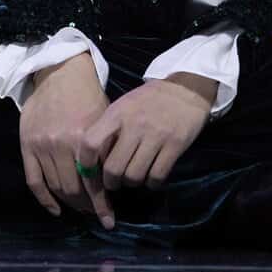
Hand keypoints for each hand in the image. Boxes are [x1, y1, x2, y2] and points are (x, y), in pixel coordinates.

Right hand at [19, 50, 113, 224]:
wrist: (59, 71)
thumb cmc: (87, 94)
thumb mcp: (104, 118)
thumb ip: (106, 148)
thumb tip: (113, 180)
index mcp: (85, 138)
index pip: (94, 182)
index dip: (101, 205)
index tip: (109, 221)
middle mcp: (62, 144)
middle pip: (73, 189)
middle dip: (86, 206)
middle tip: (94, 213)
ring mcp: (43, 146)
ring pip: (55, 187)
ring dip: (69, 203)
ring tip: (80, 209)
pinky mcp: (27, 145)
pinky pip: (34, 181)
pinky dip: (44, 200)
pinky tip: (55, 210)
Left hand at [74, 75, 213, 216]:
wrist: (185, 89)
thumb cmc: (149, 100)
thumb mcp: (124, 106)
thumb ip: (108, 128)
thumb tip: (91, 160)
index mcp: (117, 113)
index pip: (90, 143)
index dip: (86, 163)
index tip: (90, 171)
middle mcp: (135, 124)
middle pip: (114, 168)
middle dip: (112, 181)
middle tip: (115, 181)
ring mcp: (156, 135)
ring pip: (135, 176)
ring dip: (132, 182)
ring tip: (134, 177)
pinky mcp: (175, 144)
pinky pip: (157, 176)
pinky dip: (152, 183)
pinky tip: (152, 176)